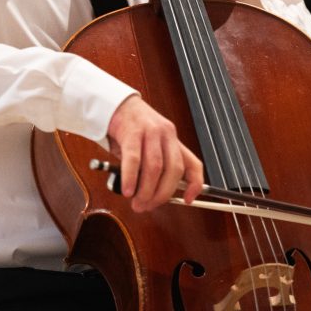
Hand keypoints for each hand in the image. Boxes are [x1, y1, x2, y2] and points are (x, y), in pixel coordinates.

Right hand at [106, 95, 203, 211]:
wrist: (115, 104)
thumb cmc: (131, 129)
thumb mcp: (150, 145)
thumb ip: (154, 166)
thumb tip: (152, 195)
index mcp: (173, 140)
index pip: (193, 163)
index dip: (195, 185)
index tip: (189, 200)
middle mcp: (166, 134)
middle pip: (173, 170)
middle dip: (162, 194)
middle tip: (147, 206)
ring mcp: (150, 132)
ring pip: (155, 167)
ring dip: (146, 190)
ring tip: (136, 202)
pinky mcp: (132, 132)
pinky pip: (134, 160)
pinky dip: (131, 178)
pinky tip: (127, 190)